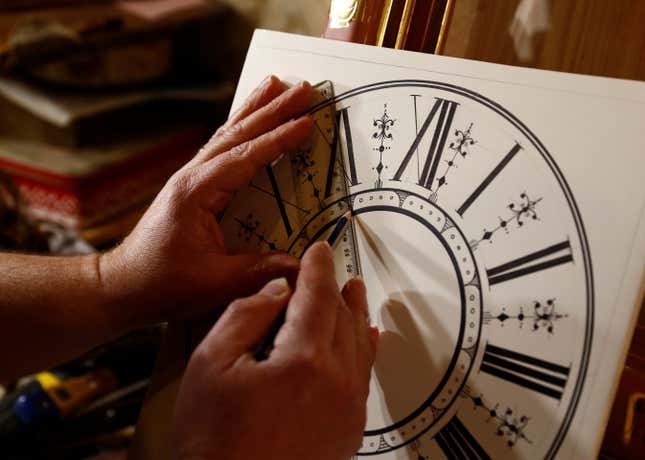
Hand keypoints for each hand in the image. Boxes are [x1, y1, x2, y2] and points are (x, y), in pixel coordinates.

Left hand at [98, 76, 314, 325]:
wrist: (122, 285)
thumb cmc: (163, 284)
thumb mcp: (215, 283)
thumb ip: (259, 270)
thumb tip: (301, 265)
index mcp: (197, 193)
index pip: (246, 157)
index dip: (279, 139)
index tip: (307, 121)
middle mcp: (192, 177)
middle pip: (237, 134)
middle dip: (272, 109)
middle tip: (302, 86)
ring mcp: (190, 179)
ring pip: (227, 135)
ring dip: (254, 110)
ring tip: (275, 84)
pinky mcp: (191, 187)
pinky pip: (221, 149)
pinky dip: (241, 129)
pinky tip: (249, 121)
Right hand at [173, 242, 378, 459]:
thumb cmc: (214, 440)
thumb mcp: (211, 364)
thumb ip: (246, 316)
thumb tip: (277, 290)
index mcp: (303, 358)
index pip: (318, 295)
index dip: (318, 267)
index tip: (320, 250)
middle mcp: (336, 380)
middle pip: (343, 316)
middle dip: (336, 286)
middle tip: (333, 268)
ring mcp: (348, 406)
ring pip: (360, 343)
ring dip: (356, 313)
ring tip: (356, 293)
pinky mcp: (349, 428)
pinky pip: (365, 376)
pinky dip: (366, 350)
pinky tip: (368, 340)